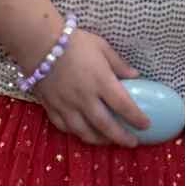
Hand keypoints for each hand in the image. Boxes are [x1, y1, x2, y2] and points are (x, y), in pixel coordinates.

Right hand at [35, 29, 148, 148]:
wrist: (38, 42)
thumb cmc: (74, 42)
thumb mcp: (102, 47)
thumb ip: (119, 64)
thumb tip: (136, 76)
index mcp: (101, 82)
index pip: (124, 106)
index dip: (136, 118)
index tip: (146, 125)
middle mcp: (85, 98)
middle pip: (105, 125)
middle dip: (121, 137)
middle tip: (132, 143)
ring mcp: (66, 105)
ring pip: (84, 131)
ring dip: (99, 140)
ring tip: (109, 142)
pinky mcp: (50, 107)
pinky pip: (64, 127)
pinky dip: (76, 133)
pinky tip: (84, 133)